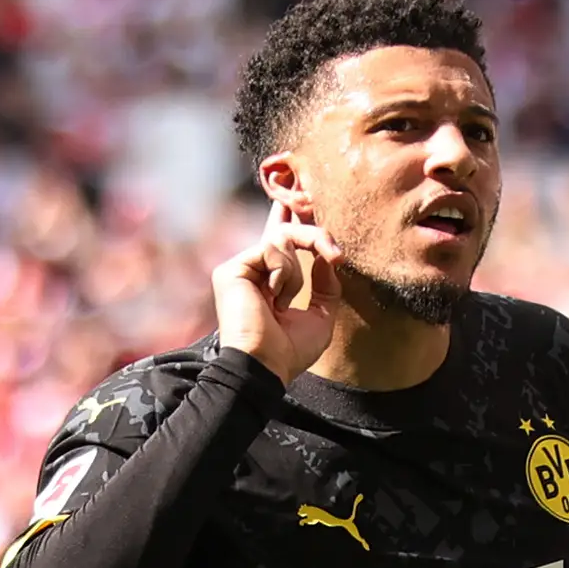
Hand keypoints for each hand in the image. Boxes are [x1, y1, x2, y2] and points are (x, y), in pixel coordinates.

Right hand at [216, 199, 340, 381]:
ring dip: (295, 272)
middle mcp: (253, 271)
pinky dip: (283, 273)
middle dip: (315, 237)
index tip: (300, 201)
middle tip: (336, 255)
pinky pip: (270, 249)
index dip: (289, 218)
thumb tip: (327, 258)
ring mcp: (240, 268)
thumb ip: (326, 286)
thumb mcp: (321, 317)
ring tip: (284, 302)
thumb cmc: (289, 351)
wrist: (266, 365)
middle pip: (286, 232)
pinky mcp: (232, 269)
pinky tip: (273, 298)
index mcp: (269, 280)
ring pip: (282, 239)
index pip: (280, 240)